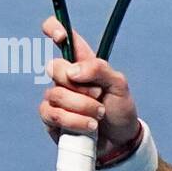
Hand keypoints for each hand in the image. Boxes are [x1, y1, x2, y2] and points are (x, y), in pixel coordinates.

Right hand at [38, 17, 140, 161]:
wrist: (120, 141)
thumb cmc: (120, 110)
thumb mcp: (120, 86)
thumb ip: (99, 69)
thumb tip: (72, 70)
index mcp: (82, 62)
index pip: (62, 36)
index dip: (55, 29)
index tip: (60, 36)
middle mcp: (66, 77)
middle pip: (54, 67)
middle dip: (80, 85)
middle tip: (98, 95)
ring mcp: (56, 97)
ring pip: (56, 94)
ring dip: (82, 107)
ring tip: (99, 115)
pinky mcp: (52, 118)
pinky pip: (53, 114)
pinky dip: (75, 121)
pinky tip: (90, 126)